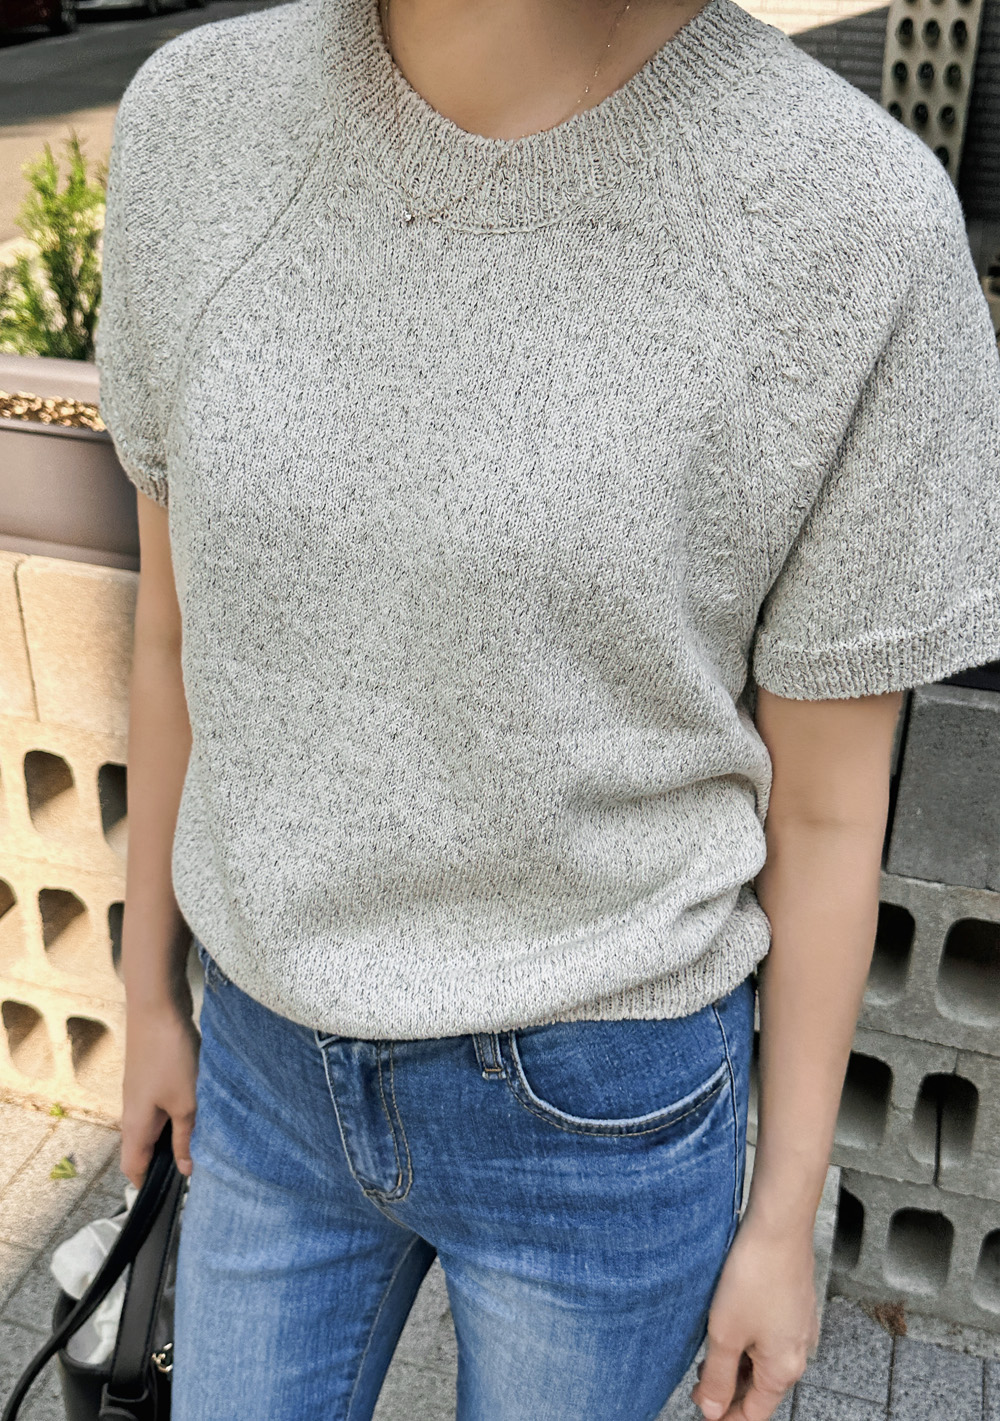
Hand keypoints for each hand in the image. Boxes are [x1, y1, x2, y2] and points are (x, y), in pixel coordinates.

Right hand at [120, 996, 200, 1186]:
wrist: (158, 1006)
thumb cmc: (169, 1055)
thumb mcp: (186, 1102)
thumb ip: (185, 1137)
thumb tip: (185, 1168)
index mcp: (135, 1125)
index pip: (132, 1168)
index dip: (147, 1186)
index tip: (171, 1197)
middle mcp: (133, 1112)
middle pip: (144, 1149)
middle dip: (166, 1162)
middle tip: (199, 1169)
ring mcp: (142, 1092)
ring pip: (156, 1126)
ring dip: (177, 1135)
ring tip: (206, 1141)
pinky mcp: (153, 1076)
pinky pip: (163, 1105)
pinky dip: (179, 1114)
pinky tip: (203, 1110)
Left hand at [689, 1212, 819, 1419]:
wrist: (779, 1227)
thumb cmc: (754, 1276)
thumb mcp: (724, 1333)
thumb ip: (717, 1377)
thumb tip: (713, 1411)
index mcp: (784, 1369)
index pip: (754, 1412)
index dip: (726, 1417)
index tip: (704, 1413)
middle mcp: (798, 1352)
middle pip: (761, 1388)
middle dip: (728, 1389)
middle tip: (697, 1384)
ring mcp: (799, 1326)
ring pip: (764, 1360)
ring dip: (736, 1363)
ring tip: (707, 1353)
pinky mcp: (794, 1304)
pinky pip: (770, 1336)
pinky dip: (748, 1341)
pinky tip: (728, 1325)